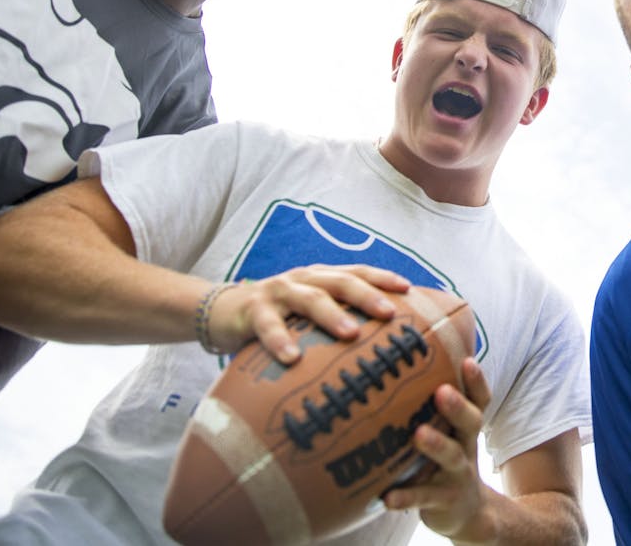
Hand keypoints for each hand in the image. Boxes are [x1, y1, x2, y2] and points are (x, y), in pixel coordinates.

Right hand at [205, 264, 411, 362]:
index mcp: (321, 278)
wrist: (221, 312)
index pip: (357, 272)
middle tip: (389, 314)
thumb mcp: (308, 315)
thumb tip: (380, 349)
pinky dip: (280, 341)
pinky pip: (269, 326)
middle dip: (367, 296)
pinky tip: (292, 359)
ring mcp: (279, 292)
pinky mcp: (253, 310)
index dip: (383, 278)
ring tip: (351, 334)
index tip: (409, 289)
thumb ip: (337, 321)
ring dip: (332, 315)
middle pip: (341, 282)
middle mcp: (304, 279)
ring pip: (310, 299)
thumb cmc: (278, 318)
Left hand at [382, 358, 493, 538]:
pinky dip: (407, 497)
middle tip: (443, 391)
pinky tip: (387, 497)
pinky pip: (424, 497)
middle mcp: (466, 446)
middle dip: (458, 406)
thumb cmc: (447, 459)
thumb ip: (433, 406)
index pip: (479, 399)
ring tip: (418, 434)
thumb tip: (400, 357)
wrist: (468, 512)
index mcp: (466, 427)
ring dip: (436, 445)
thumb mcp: (450, 433)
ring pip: (451, 457)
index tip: (468, 361)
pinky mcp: (442, 500)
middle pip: (471, 423)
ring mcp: (457, 474)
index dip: (476, 381)